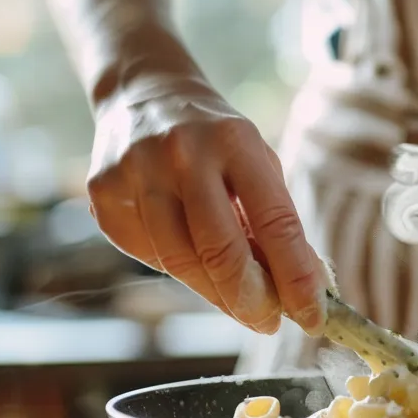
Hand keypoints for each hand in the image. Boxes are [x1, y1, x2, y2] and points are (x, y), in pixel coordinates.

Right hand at [87, 75, 323, 334]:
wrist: (143, 94)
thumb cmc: (216, 143)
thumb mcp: (256, 166)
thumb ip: (274, 224)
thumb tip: (298, 293)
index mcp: (235, 141)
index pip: (276, 223)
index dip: (297, 278)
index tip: (313, 317)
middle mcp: (183, 152)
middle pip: (220, 251)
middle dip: (250, 300)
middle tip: (268, 323)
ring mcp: (137, 171)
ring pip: (180, 262)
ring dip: (215, 294)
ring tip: (238, 302)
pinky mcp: (104, 193)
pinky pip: (149, 254)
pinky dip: (178, 269)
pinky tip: (191, 260)